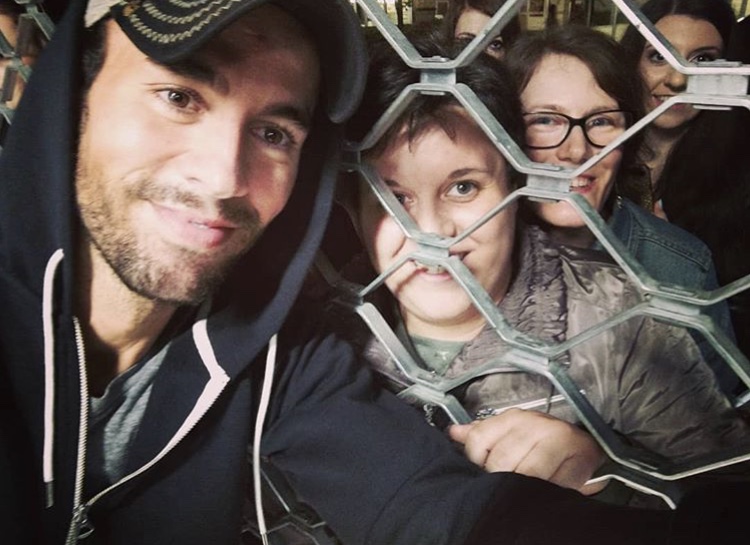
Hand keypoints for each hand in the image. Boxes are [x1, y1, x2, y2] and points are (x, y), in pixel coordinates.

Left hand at [448, 408, 606, 494]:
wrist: (585, 448)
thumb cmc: (545, 444)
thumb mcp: (510, 434)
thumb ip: (482, 435)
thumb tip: (453, 433)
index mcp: (513, 417)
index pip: (478, 439)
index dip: (477, 461)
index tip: (484, 471)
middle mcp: (534, 423)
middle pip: (500, 460)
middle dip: (500, 478)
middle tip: (507, 483)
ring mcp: (556, 437)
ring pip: (524, 472)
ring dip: (521, 486)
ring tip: (523, 488)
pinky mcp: (576, 456)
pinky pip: (551, 482)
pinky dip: (544, 490)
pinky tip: (542, 489)